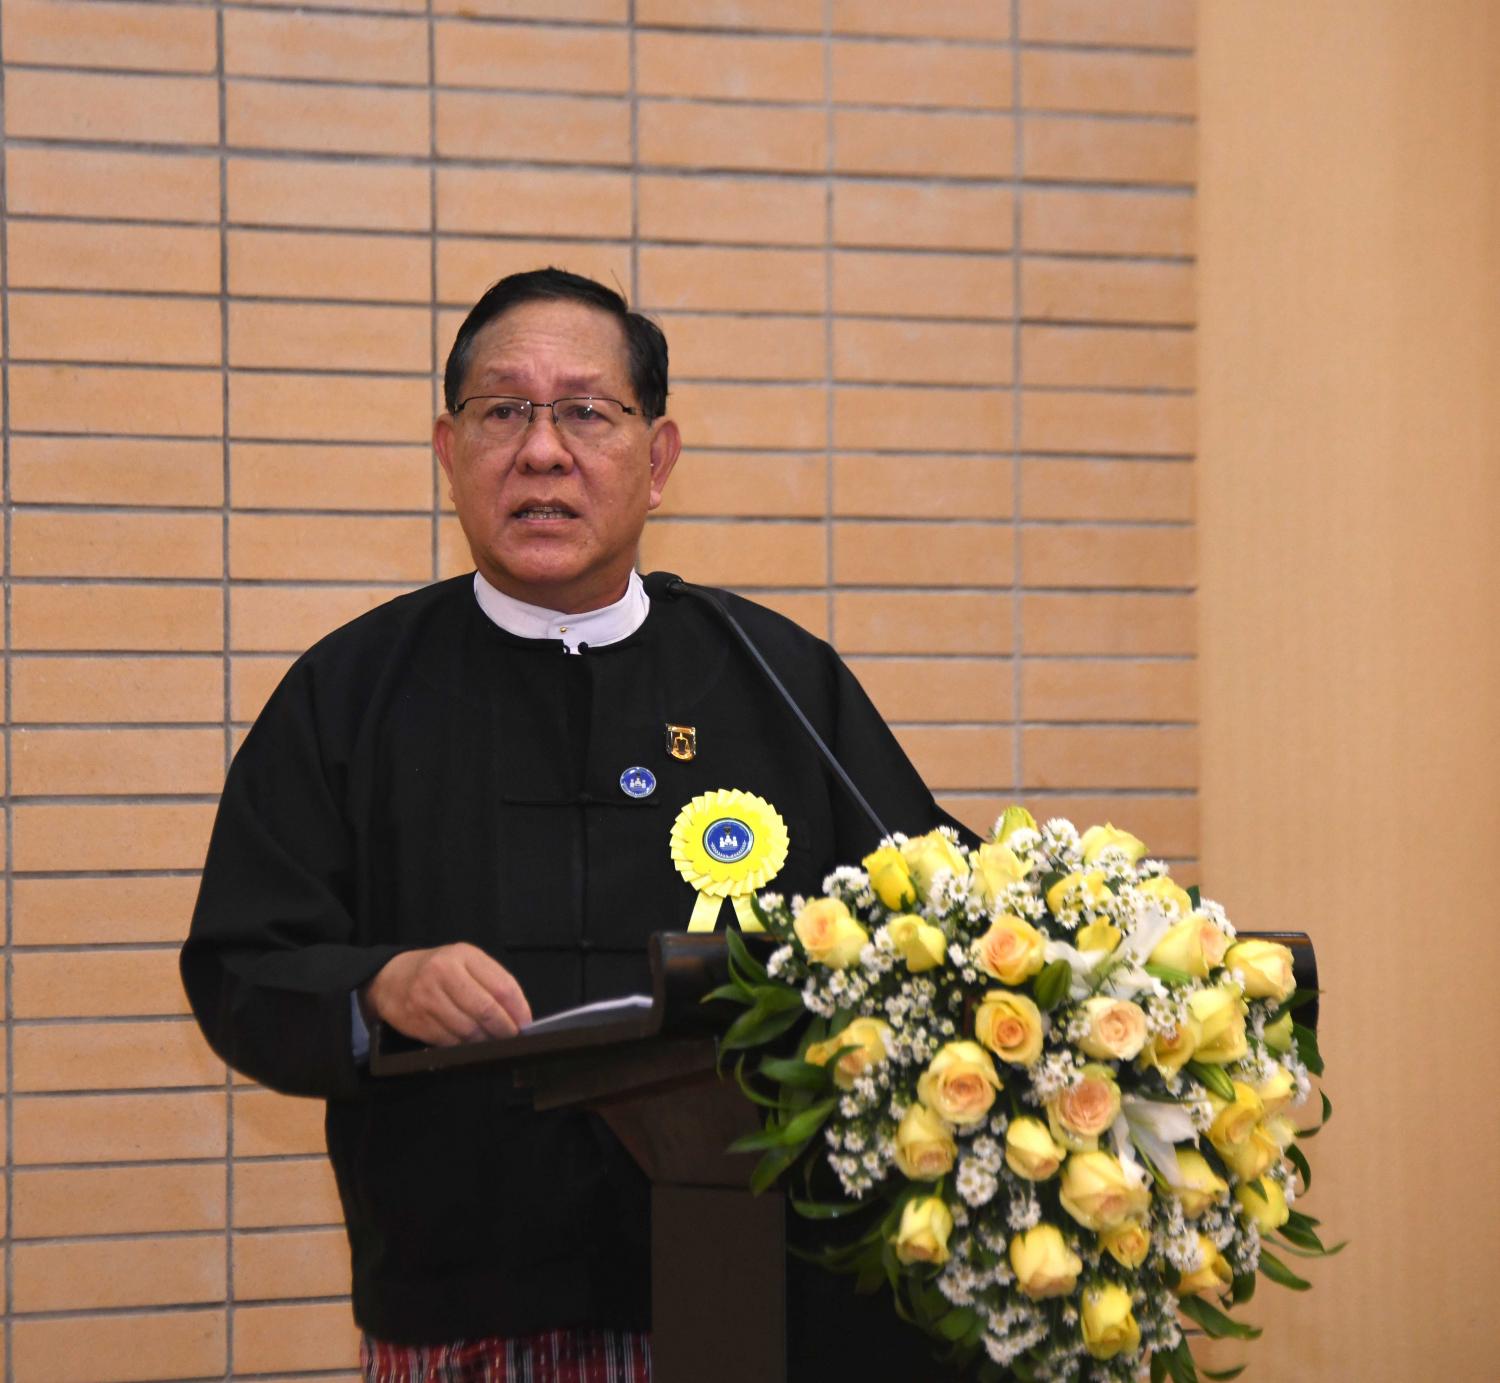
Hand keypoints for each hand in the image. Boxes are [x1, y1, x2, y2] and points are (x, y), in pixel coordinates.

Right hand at [362, 943, 532, 1045]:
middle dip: (505, 1029)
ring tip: (492, 1041)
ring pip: (469, 1030)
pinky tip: (470, 1043)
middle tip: (512, 1037)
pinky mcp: (416, 1021)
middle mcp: (443, 973)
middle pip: (486, 1010)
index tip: (526, 1023)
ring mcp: (427, 998)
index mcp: (463, 955)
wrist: (392, 977)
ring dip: (486, 1041)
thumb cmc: (438, 970)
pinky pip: (450, 1042)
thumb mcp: (466, 962)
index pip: (502, 986)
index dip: (519, 1009)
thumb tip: (519, 1015)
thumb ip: (493, 981)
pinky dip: (465, 1046)